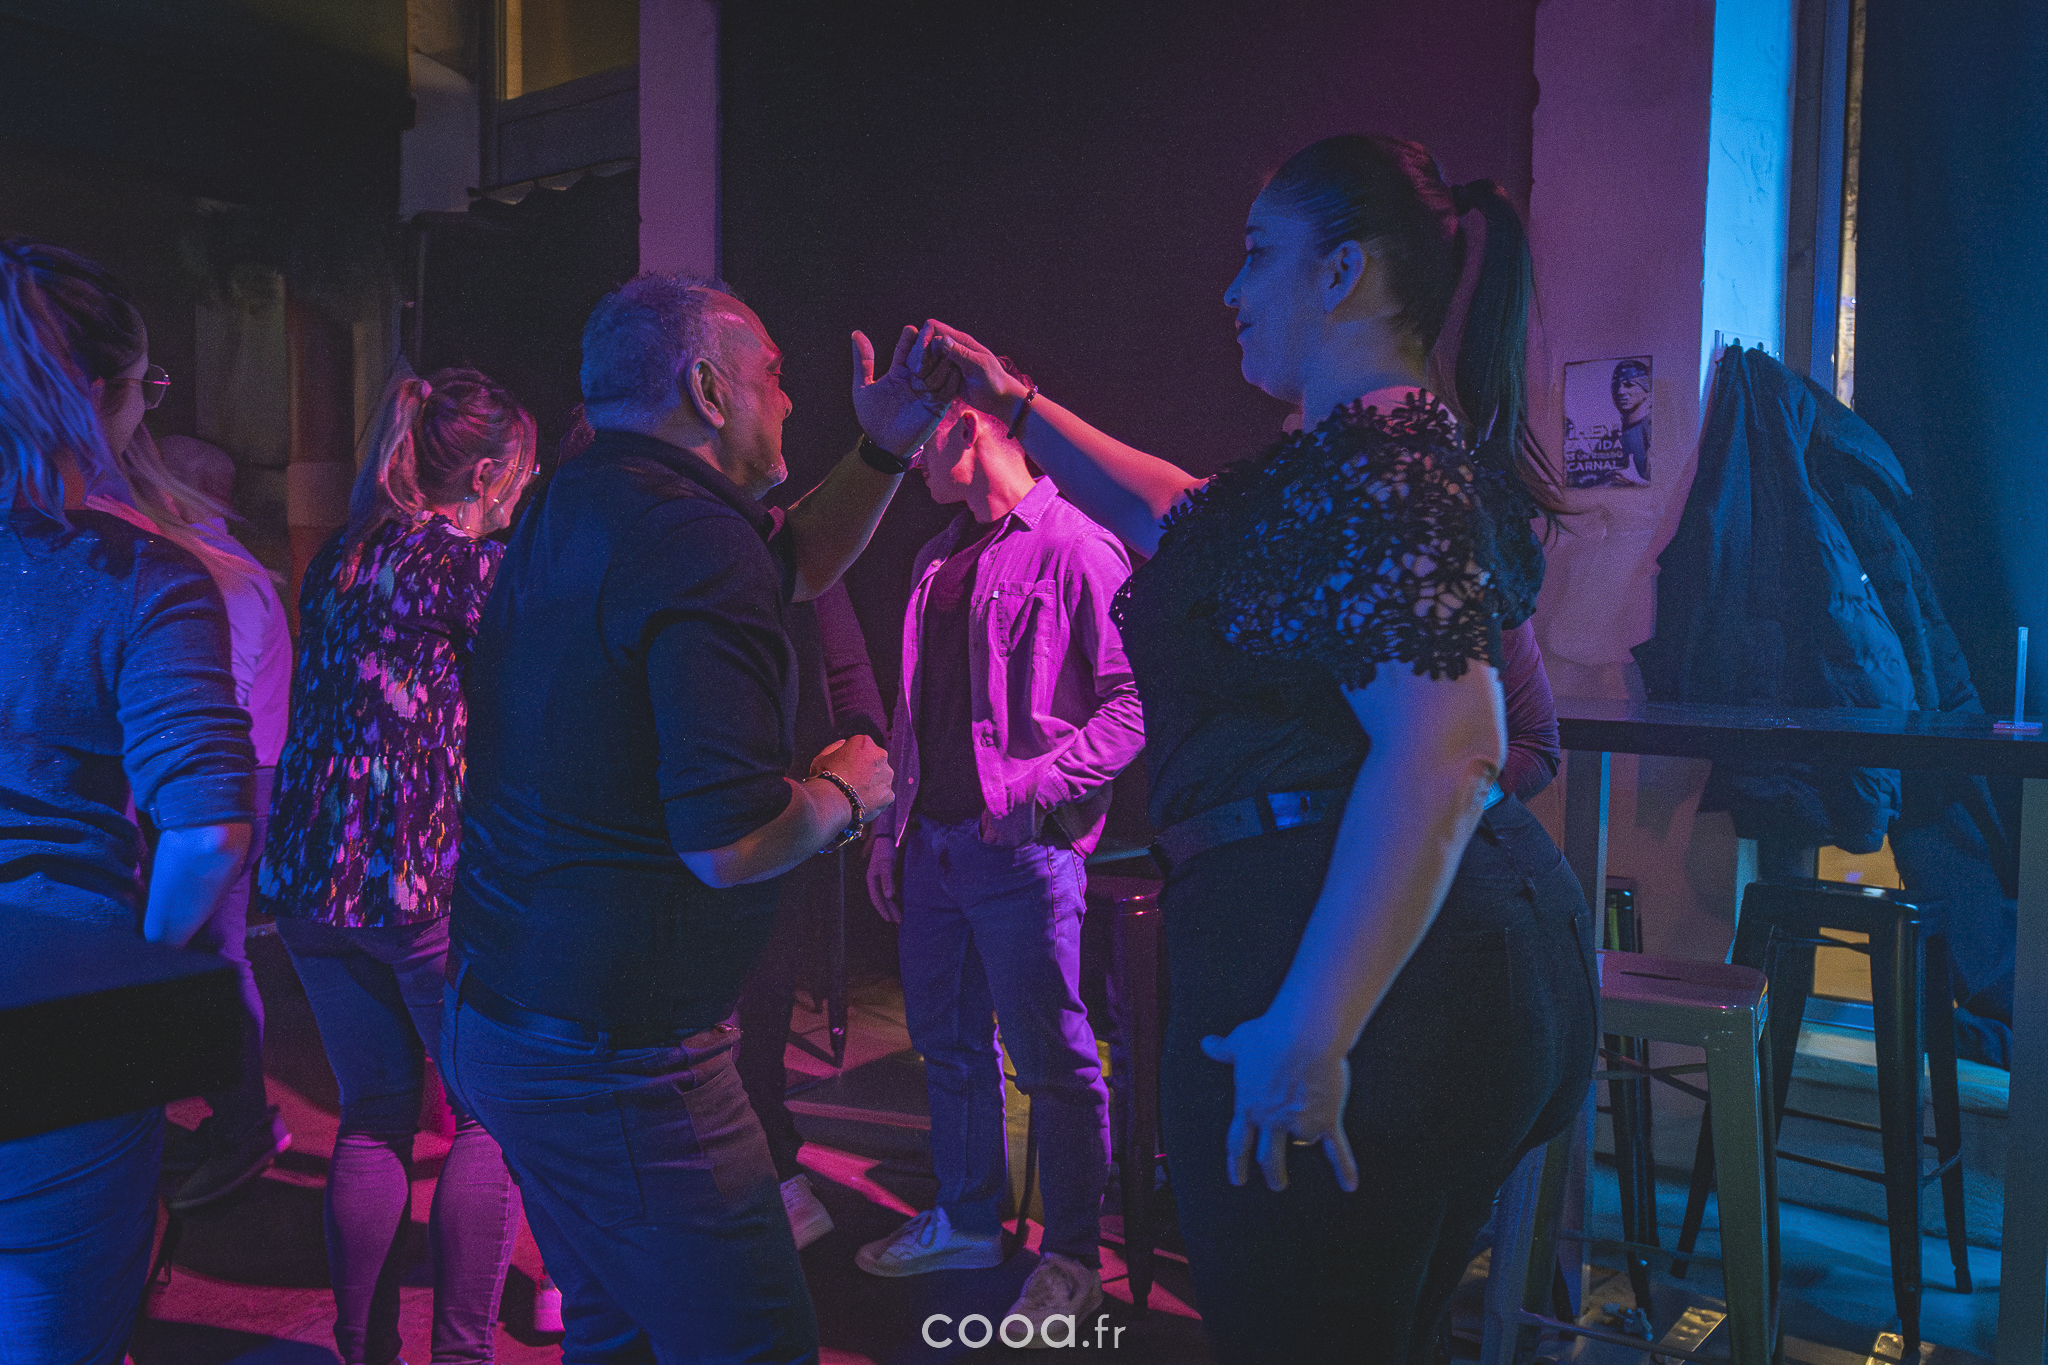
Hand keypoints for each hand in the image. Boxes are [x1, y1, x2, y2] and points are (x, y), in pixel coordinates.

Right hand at [812, 734, 893, 820]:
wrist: (830, 802)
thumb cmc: (824, 777)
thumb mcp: (823, 756)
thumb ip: (836, 747)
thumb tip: (844, 743)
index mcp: (864, 742)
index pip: (861, 747)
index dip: (852, 758)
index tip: (845, 767)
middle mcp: (880, 755)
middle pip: (875, 760)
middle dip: (866, 769)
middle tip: (851, 781)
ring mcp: (886, 776)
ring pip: (881, 778)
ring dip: (872, 783)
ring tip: (856, 794)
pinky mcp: (889, 794)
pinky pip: (883, 796)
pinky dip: (875, 799)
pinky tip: (862, 803)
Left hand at [850, 323, 958, 457]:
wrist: (885, 446)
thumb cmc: (872, 418)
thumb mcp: (863, 388)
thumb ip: (863, 361)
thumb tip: (856, 333)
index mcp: (899, 372)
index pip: (906, 350)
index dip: (909, 339)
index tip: (910, 329)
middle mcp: (915, 379)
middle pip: (925, 356)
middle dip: (927, 345)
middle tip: (930, 334)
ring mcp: (928, 391)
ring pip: (940, 369)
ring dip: (942, 359)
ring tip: (944, 348)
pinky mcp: (938, 405)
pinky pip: (949, 389)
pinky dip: (952, 378)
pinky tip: (954, 368)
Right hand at [866, 833, 902, 922]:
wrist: (886, 837)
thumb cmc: (885, 850)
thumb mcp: (886, 865)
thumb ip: (887, 880)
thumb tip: (889, 897)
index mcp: (871, 880)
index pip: (877, 899)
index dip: (883, 910)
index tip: (890, 919)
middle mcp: (874, 881)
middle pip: (881, 899)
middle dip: (889, 911)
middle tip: (898, 921)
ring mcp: (879, 879)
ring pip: (884, 896)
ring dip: (891, 906)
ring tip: (898, 916)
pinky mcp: (885, 876)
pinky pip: (888, 891)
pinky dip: (893, 898)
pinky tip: (899, 902)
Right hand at [918, 321, 1031, 423]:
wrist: (1000, 399)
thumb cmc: (993, 381)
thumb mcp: (978, 366)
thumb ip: (960, 353)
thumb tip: (941, 339)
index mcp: (960, 340)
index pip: (932, 327)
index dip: (924, 339)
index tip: (923, 359)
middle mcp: (952, 348)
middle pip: (925, 343)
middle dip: (921, 358)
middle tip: (924, 375)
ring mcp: (948, 362)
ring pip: (925, 359)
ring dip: (924, 371)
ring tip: (931, 384)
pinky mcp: (946, 375)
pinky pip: (930, 374)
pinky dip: (928, 380)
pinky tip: (933, 390)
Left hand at [1199, 1013, 1359, 1193]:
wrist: (1304, 1035)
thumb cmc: (1271, 1035)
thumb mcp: (1240, 1041)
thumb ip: (1224, 1049)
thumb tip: (1208, 1044)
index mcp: (1248, 1105)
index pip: (1237, 1142)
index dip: (1237, 1163)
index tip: (1238, 1179)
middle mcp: (1271, 1120)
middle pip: (1268, 1157)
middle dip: (1273, 1173)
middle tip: (1276, 1184)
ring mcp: (1297, 1122)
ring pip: (1302, 1143)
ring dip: (1305, 1144)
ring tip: (1311, 1151)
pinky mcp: (1324, 1119)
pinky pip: (1335, 1149)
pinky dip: (1344, 1168)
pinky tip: (1349, 1185)